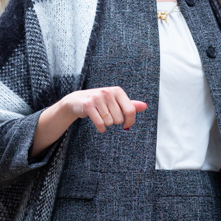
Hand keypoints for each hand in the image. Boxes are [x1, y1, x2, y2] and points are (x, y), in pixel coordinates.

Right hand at [32, 86, 146, 154]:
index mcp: (117, 91)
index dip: (130, 121)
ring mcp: (97, 98)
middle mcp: (108, 93)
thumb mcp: (114, 101)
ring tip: (100, 117)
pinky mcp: (88, 106)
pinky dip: (101, 129)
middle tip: (106, 116)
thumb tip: (144, 106)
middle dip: (114, 121)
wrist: (76, 100)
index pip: (131, 110)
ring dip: (106, 124)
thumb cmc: (99, 102)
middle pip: (119, 119)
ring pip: (110, 122)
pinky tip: (99, 126)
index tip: (127, 126)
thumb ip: (129, 104)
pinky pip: (100, 124)